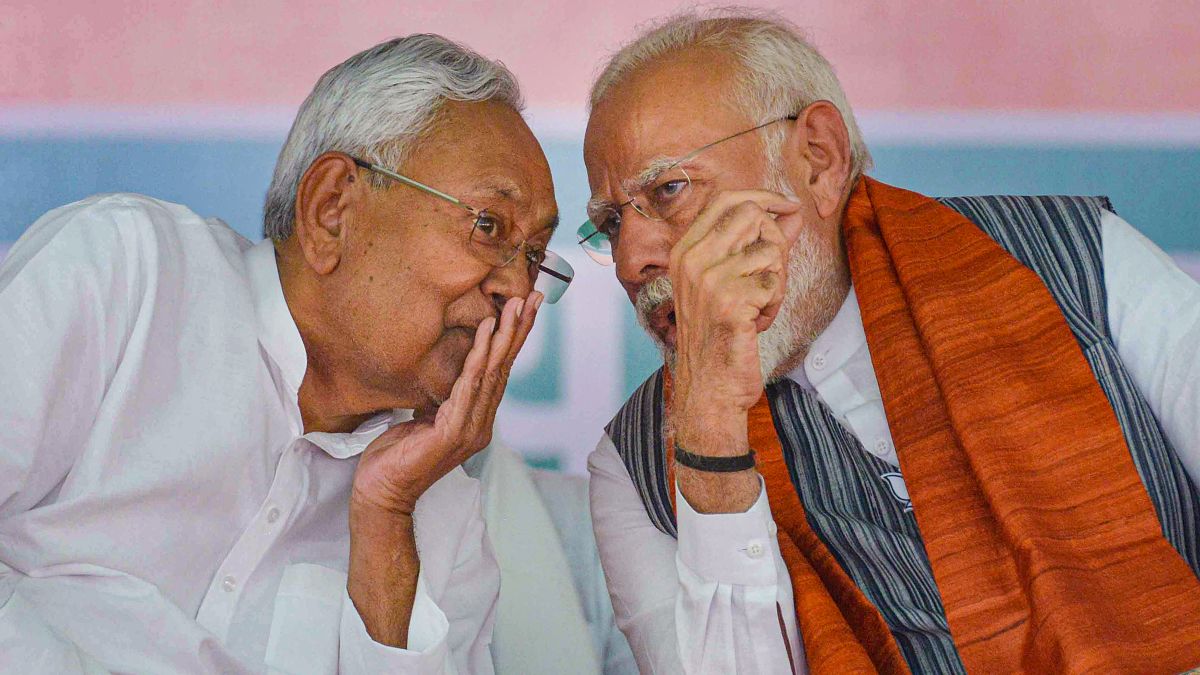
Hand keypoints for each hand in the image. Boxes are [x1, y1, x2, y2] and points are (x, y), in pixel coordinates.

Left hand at [350, 292, 541, 515]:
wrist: (381, 493)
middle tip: (533, 298)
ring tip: (513, 307)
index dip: (513, 341)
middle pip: (504, 369)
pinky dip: (477, 357)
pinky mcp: (454, 433)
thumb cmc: (397, 457)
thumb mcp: (422, 418)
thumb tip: (446, 376)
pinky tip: (484, 332)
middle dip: (518, 331)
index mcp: (476, 420)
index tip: (524, 309)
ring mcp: (470, 429)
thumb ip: (442, 399)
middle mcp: (481, 423)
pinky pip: (468, 386)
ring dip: (504, 337)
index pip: (499, 373)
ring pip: (492, 374)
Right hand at [669, 190, 802, 454]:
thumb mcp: (732, 283)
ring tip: (758, 307)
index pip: (727, 200)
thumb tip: (792, 214)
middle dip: (775, 243)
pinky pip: (774, 283)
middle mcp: (691, 260)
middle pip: (753, 216)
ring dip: (776, 281)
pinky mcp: (729, 302)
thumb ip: (760, 244)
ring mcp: (707, 280)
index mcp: (685, 251)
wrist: (708, 387)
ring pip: (770, 251)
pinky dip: (774, 304)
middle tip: (768, 277)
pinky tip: (756, 323)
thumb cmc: (722, 335)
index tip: (788, 208)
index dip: (763, 198)